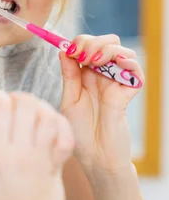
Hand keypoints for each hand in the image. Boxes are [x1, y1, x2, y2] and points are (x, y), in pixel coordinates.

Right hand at [0, 91, 73, 199]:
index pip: (0, 106)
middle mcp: (18, 153)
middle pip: (26, 104)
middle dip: (19, 97)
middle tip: (15, 106)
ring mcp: (41, 160)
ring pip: (48, 115)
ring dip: (40, 108)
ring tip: (33, 116)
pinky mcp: (58, 167)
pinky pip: (64, 135)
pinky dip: (59, 126)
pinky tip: (50, 131)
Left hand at [59, 34, 143, 173]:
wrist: (97, 157)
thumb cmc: (80, 133)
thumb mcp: (69, 101)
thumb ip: (69, 76)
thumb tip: (63, 50)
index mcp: (86, 75)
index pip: (87, 45)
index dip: (79, 42)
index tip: (70, 50)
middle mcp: (103, 76)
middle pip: (107, 42)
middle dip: (94, 42)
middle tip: (83, 55)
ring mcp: (117, 83)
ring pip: (122, 51)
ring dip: (107, 50)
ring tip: (95, 61)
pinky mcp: (130, 92)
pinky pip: (136, 69)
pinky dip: (127, 62)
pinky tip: (114, 66)